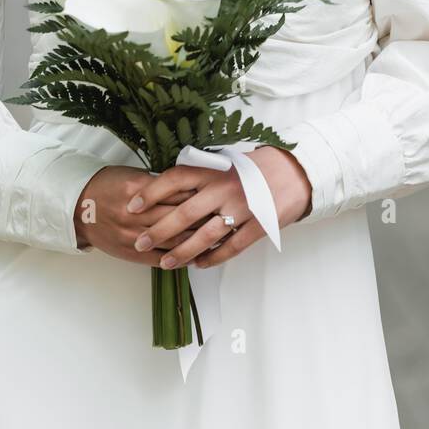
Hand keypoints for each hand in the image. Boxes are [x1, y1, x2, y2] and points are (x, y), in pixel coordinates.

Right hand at [74, 165, 210, 264]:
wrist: (79, 209)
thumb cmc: (106, 187)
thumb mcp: (132, 176)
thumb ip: (159, 184)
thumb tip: (188, 186)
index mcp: (140, 191)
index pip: (178, 193)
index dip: (201, 195)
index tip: (218, 195)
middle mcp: (138, 215)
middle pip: (180, 218)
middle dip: (205, 218)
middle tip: (226, 216)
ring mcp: (135, 236)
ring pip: (174, 241)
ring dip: (197, 241)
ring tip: (218, 238)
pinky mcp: (132, 254)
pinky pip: (161, 259)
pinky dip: (180, 259)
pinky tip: (196, 257)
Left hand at [122, 147, 312, 273]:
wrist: (296, 172)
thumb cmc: (255, 168)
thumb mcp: (226, 163)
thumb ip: (202, 176)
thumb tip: (167, 190)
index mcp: (215, 169)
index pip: (175, 178)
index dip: (151, 192)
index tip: (132, 205)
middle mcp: (225, 187)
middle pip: (184, 212)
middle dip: (159, 230)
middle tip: (140, 242)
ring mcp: (242, 208)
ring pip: (205, 236)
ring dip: (183, 252)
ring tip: (165, 262)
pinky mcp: (258, 225)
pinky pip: (231, 247)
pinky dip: (213, 258)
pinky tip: (200, 265)